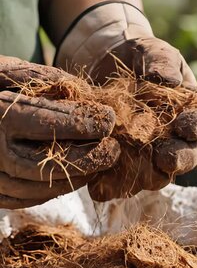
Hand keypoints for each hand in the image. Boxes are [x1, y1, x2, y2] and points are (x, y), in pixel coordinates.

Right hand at [0, 56, 119, 208]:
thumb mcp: (0, 68)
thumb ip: (38, 78)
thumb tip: (80, 91)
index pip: (48, 124)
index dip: (84, 124)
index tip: (109, 121)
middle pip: (47, 164)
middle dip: (87, 159)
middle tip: (113, 151)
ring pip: (37, 188)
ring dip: (73, 179)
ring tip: (98, 165)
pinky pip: (21, 199)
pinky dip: (50, 191)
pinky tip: (70, 177)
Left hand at [55, 1, 196, 199]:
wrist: (107, 63)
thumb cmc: (139, 57)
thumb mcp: (153, 52)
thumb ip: (162, 63)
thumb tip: (169, 81)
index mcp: (188, 111)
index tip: (186, 126)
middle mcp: (171, 136)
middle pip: (182, 156)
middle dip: (176, 159)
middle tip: (165, 159)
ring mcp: (147, 149)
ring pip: (154, 173)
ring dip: (145, 176)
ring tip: (133, 177)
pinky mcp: (121, 155)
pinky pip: (121, 176)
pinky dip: (113, 183)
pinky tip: (101, 186)